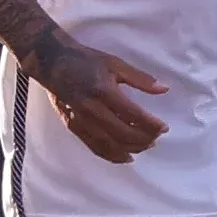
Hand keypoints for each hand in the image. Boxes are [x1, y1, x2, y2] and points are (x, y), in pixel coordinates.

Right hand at [27, 33, 168, 162]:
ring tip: (145, 147)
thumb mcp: (115, 63)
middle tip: (156, 138)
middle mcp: (92, 109)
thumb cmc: (86, 60)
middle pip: (122, 133)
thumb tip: (165, 89)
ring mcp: (81, 120)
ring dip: (130, 150)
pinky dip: (111, 155)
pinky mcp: (73, 126)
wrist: (52, 62)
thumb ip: (140, 79)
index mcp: (104, 91)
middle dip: (143, 139)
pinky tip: (125, 156)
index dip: (151, 124)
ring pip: (109, 144)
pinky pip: (94, 147)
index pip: (133, 115)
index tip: (164, 128)